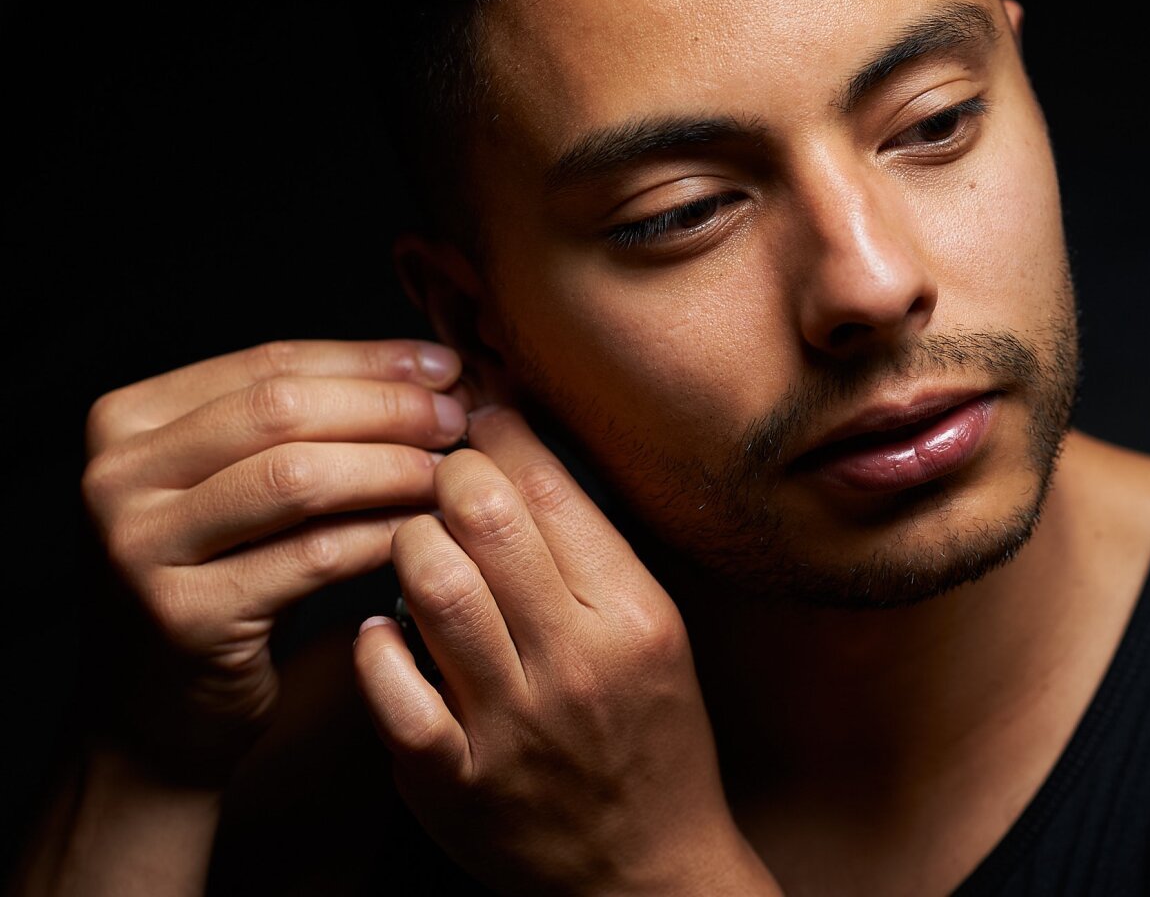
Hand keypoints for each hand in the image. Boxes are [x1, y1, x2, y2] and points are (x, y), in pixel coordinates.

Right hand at [81, 339, 469, 780]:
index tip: (447, 366)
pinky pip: (312, 556)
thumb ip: (305, 423)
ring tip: (451, 473)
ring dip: (392, 467)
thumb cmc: (223, 581)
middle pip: (282, 410)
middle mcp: (113, 476)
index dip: (371, 361)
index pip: (270, 364)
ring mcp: (139, 548)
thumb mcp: (239, 484)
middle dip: (387, 408)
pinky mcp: (183, 617)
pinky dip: (383, 535)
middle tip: (457, 419)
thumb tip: (431, 370)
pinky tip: (428, 532)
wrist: (155, 717)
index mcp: (125, 420)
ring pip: (297, 477)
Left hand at [354, 406, 778, 894]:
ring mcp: (511, 722)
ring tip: (414, 544)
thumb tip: (521, 453)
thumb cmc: (648, 735)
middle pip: (484, 516)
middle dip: (445, 473)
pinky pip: (388, 681)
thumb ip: (591, 549)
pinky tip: (386, 631)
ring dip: (407, 542)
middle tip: (438, 473)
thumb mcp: (654, 631)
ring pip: (430, 581)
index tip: (479, 417)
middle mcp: (576, 660)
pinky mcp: (451, 777)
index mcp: (632, 614)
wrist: (642, 869)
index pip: (550, 485)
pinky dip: (376, 640)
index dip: (500, 433)